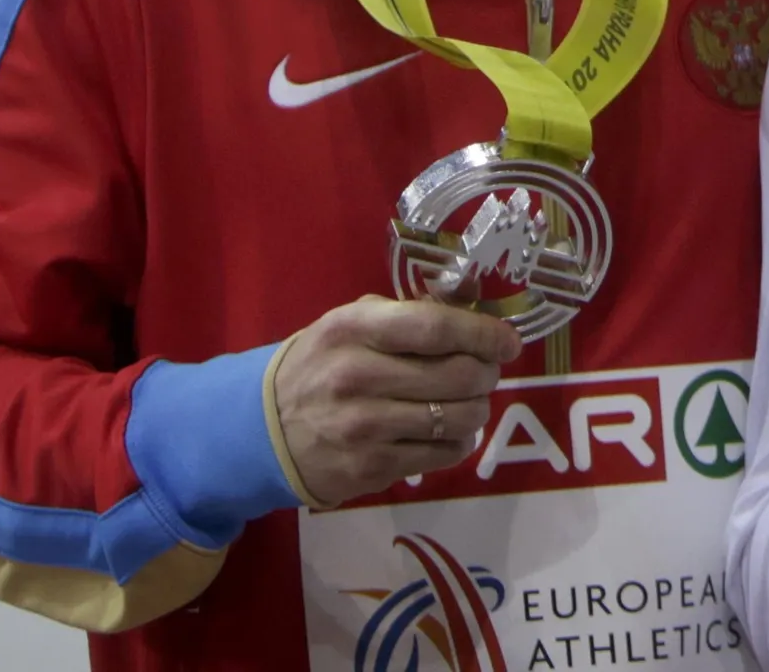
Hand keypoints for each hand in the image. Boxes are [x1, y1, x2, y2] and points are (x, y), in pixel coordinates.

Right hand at [270, 295, 522, 505]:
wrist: (260, 430)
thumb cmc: (321, 365)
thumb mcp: (352, 324)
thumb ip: (410, 313)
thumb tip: (475, 301)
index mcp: (354, 329)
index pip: (436, 327)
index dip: (483, 333)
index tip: (507, 342)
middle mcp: (357, 376)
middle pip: (459, 375)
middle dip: (487, 373)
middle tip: (486, 372)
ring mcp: (363, 427)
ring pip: (459, 418)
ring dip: (477, 408)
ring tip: (467, 401)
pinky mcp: (370, 467)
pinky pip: (443, 454)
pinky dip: (459, 441)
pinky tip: (448, 432)